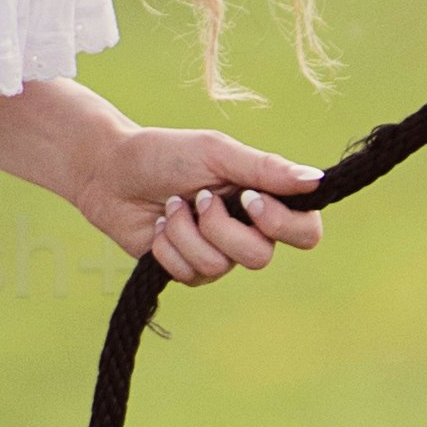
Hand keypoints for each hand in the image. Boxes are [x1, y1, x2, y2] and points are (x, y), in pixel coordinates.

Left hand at [74, 118, 322, 285]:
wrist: (109, 172)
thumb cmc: (165, 153)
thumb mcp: (217, 152)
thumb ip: (266, 169)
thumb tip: (317, 180)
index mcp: (264, 198)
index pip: (306, 231)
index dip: (283, 224)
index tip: (248, 199)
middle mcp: (248, 230)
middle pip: (261, 257)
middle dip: (221, 229)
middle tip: (199, 198)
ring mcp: (218, 253)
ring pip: (220, 266)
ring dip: (187, 232)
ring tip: (172, 206)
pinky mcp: (187, 269)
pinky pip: (189, 274)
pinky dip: (168, 246)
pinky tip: (159, 226)